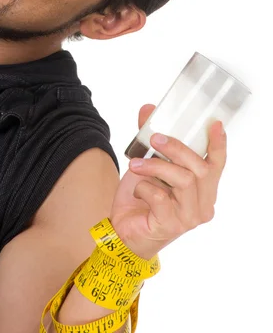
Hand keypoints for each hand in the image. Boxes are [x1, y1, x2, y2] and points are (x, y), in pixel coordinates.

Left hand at [110, 104, 226, 259]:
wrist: (123, 231)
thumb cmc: (142, 198)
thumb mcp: (147, 164)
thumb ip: (150, 140)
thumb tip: (147, 110)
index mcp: (203, 188)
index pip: (217, 165)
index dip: (218, 144)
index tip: (215, 124)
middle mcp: (203, 204)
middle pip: (200, 169)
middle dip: (176, 149)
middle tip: (154, 139)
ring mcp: (189, 217)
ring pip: (183, 181)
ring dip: (156, 166)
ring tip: (135, 164)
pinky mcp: (170, 225)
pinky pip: (161, 197)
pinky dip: (144, 187)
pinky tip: (137, 189)